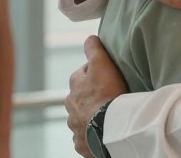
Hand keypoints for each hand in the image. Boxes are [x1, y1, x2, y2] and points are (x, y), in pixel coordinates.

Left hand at [67, 36, 127, 157]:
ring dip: (91, 118)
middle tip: (110, 99)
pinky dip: (91, 136)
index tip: (108, 78)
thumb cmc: (106, 94)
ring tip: (108, 119)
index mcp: (75, 84)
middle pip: (81, 97)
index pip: (83, 74)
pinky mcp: (80, 142)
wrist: (109, 128)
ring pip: (82, 118)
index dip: (97, 75)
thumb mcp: (102, 64)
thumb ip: (94, 49)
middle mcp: (70, 105)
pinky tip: (103, 133)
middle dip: (91, 98)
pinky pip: (85, 138)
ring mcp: (74, 125)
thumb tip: (89, 38)